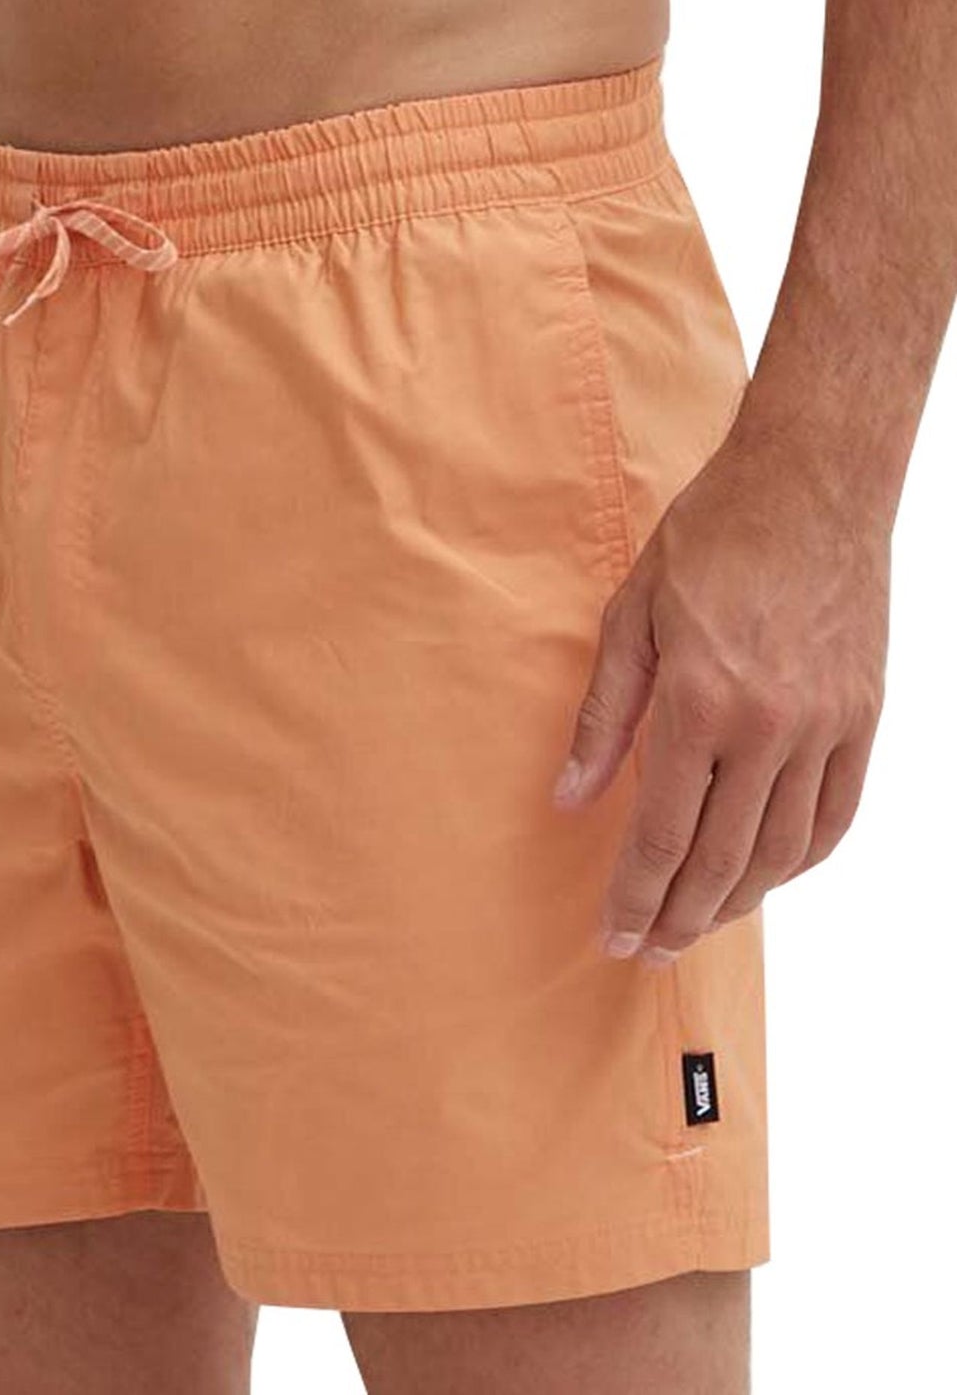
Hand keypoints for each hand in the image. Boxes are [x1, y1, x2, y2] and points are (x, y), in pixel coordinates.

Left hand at [551, 434, 887, 963]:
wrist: (810, 483)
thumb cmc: (708, 541)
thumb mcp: (628, 619)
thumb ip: (602, 720)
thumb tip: (569, 799)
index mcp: (700, 702)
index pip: (660, 833)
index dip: (633, 897)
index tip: (614, 938)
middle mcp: (770, 727)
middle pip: (722, 858)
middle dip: (679, 917)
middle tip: (650, 952)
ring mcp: (828, 725)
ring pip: (784, 851)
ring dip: (738, 901)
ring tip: (698, 923)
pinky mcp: (864, 716)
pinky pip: (837, 814)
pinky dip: (801, 859)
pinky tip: (767, 876)